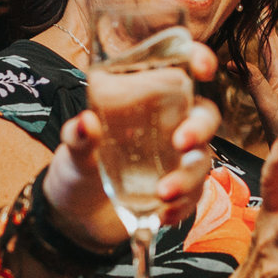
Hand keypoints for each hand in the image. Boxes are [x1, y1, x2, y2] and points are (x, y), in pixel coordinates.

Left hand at [42, 40, 222, 247]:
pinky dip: (184, 206)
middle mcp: (169, 126)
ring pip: (202, 160)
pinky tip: (165, 216)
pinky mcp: (179, 191)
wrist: (76, 217)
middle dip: (200, 128)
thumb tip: (86, 122)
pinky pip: (195, 195)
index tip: (202, 67)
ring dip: (188, 177)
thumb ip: (78, 137)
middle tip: (182, 142)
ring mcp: (176, 160)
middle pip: (204, 116)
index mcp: (147, 102)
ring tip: (162, 194)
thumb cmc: (78, 168)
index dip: (198, 61)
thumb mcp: (73, 150)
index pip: (181, 72)